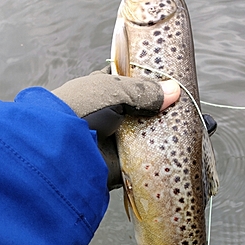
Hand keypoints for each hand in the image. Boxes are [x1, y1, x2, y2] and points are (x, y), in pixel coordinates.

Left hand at [52, 67, 179, 188]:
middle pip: (142, 111)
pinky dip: (158, 154)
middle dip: (160, 110)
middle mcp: (109, 116)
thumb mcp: (111, 89)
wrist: (60, 151)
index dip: (149, 82)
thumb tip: (173, 91)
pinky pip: (146, 158)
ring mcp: (116, 140)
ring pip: (146, 134)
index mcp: (101, 93)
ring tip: (185, 124)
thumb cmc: (76, 112)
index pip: (129, 83)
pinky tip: (175, 147)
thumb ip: (142, 90)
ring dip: (161, 132)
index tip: (171, 81)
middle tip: (182, 104)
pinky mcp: (123, 163)